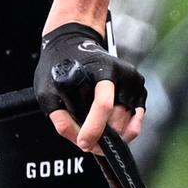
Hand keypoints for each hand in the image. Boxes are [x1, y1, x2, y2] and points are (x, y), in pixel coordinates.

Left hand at [35, 22, 146, 151]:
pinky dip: (123, 130)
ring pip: (127, 122)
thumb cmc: (61, 64)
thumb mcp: (48, 89)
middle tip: (85, 143)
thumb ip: (60, 117)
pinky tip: (109, 131)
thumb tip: (77, 139)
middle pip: (117, 118)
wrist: (75, 43)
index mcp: (102, 68)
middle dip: (101, 137)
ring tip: (94, 135)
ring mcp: (134, 81)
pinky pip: (135, 119)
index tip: (84, 143)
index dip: (94, 128)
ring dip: (112, 136)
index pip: (103, 104)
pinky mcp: (139, 89)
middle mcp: (123, 73)